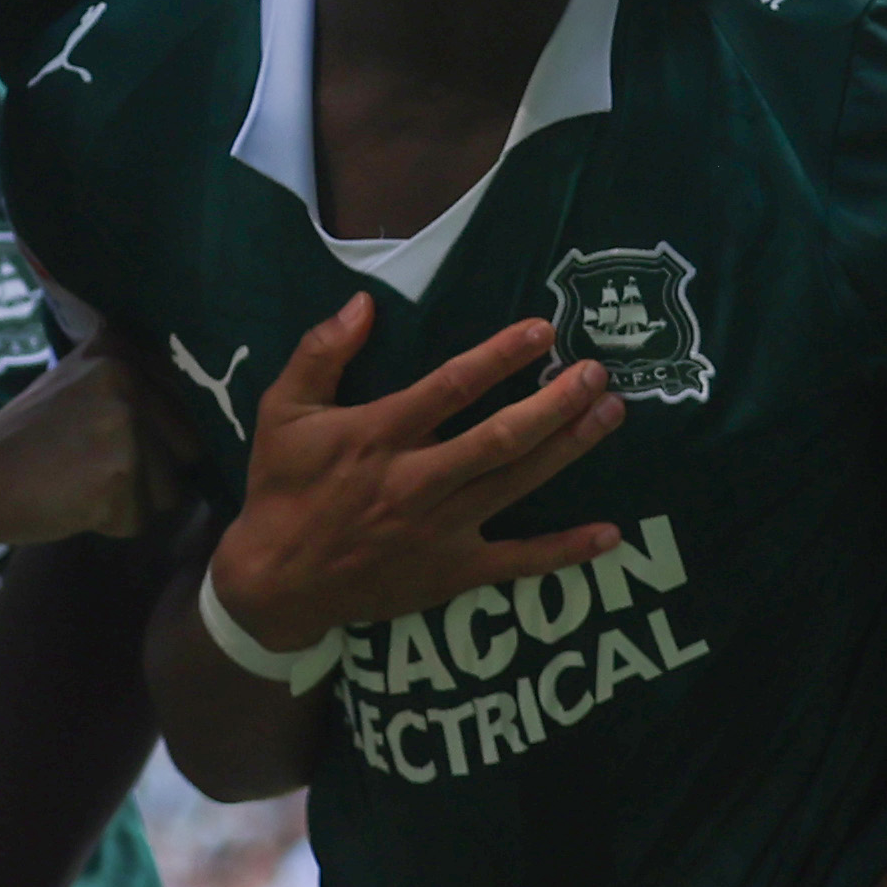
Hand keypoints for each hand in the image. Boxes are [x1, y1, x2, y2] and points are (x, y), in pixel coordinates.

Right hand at [0, 347, 174, 546]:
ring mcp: (124, 425)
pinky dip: (112, 523)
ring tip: (80, 483)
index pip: (185, 404)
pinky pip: (142, 519)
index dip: (158, 435)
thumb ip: (133, 382)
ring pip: (170, 490)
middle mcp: (127, 378)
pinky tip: (73, 503)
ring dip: (132, 500)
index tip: (111, 440)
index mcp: (120, 349)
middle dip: (150, 472)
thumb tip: (208, 411)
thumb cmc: (27, 439)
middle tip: (90, 466)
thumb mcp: (78, 380)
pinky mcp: (118, 475)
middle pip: (186, 449)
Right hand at [206, 298, 626, 657]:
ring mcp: (440, 529)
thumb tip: (363, 303)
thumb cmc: (283, 489)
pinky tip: (609, 534)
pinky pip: (518, 562)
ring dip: (568, 448)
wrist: (275, 583)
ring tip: (610, 414)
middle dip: (555, 402)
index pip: (452, 386)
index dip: (501, 355)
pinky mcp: (453, 571)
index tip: (543, 329)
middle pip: (500, 437)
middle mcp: (417, 480)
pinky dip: (566, 551)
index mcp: (379, 434)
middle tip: (597, 373)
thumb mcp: (282, 411)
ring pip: (516, 483)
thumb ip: (321, 353)